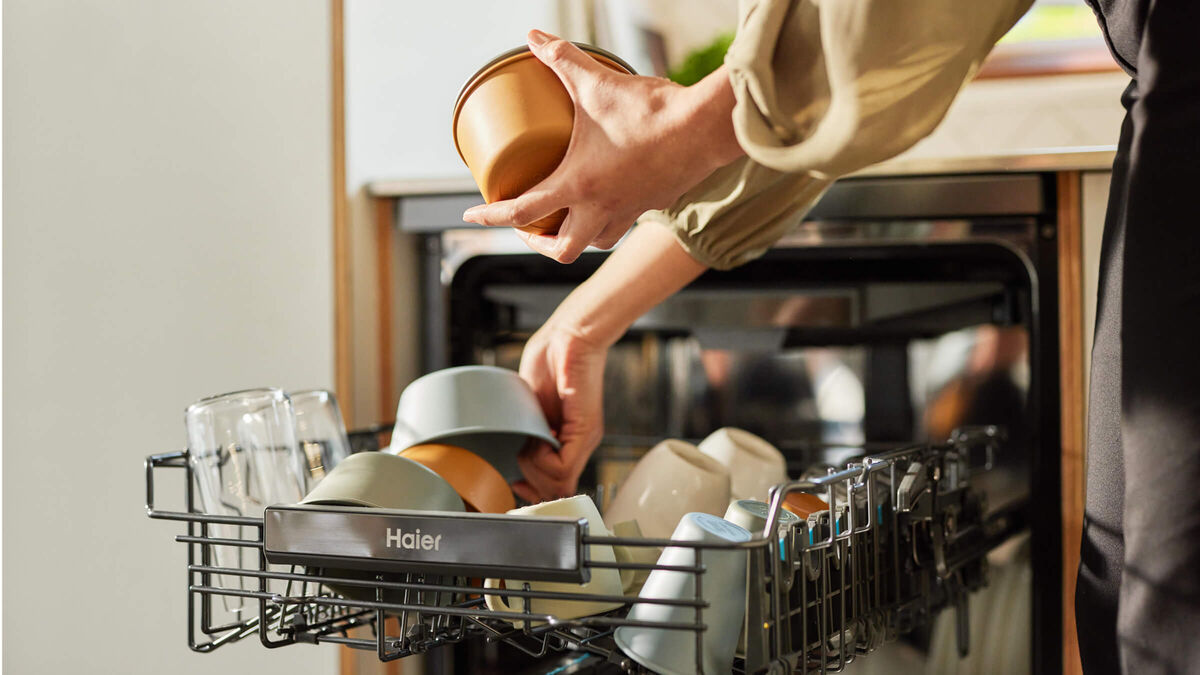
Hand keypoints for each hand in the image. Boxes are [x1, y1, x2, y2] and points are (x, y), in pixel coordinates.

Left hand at [462, 29, 742, 263]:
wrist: (705, 128)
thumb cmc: (651, 111)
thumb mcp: (597, 83)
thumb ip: (562, 60)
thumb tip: (534, 39)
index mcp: (578, 185)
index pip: (522, 211)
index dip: (491, 217)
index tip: (472, 217)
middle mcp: (601, 207)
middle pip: (562, 250)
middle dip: (539, 243)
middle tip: (530, 226)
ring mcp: (629, 210)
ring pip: (595, 242)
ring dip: (577, 235)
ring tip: (567, 216)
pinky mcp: (653, 204)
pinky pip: (625, 224)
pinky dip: (609, 219)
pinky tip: (609, 197)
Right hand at [514, 319, 607, 502]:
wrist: (571, 335)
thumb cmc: (552, 360)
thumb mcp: (532, 404)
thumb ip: (528, 429)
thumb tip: (515, 455)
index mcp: (569, 441)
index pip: (556, 488)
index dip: (532, 490)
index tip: (516, 482)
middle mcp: (580, 445)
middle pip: (553, 490)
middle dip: (528, 478)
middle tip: (522, 450)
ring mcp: (585, 439)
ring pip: (555, 482)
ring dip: (531, 466)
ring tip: (529, 439)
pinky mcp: (585, 429)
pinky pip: (561, 466)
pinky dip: (541, 459)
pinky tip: (538, 437)